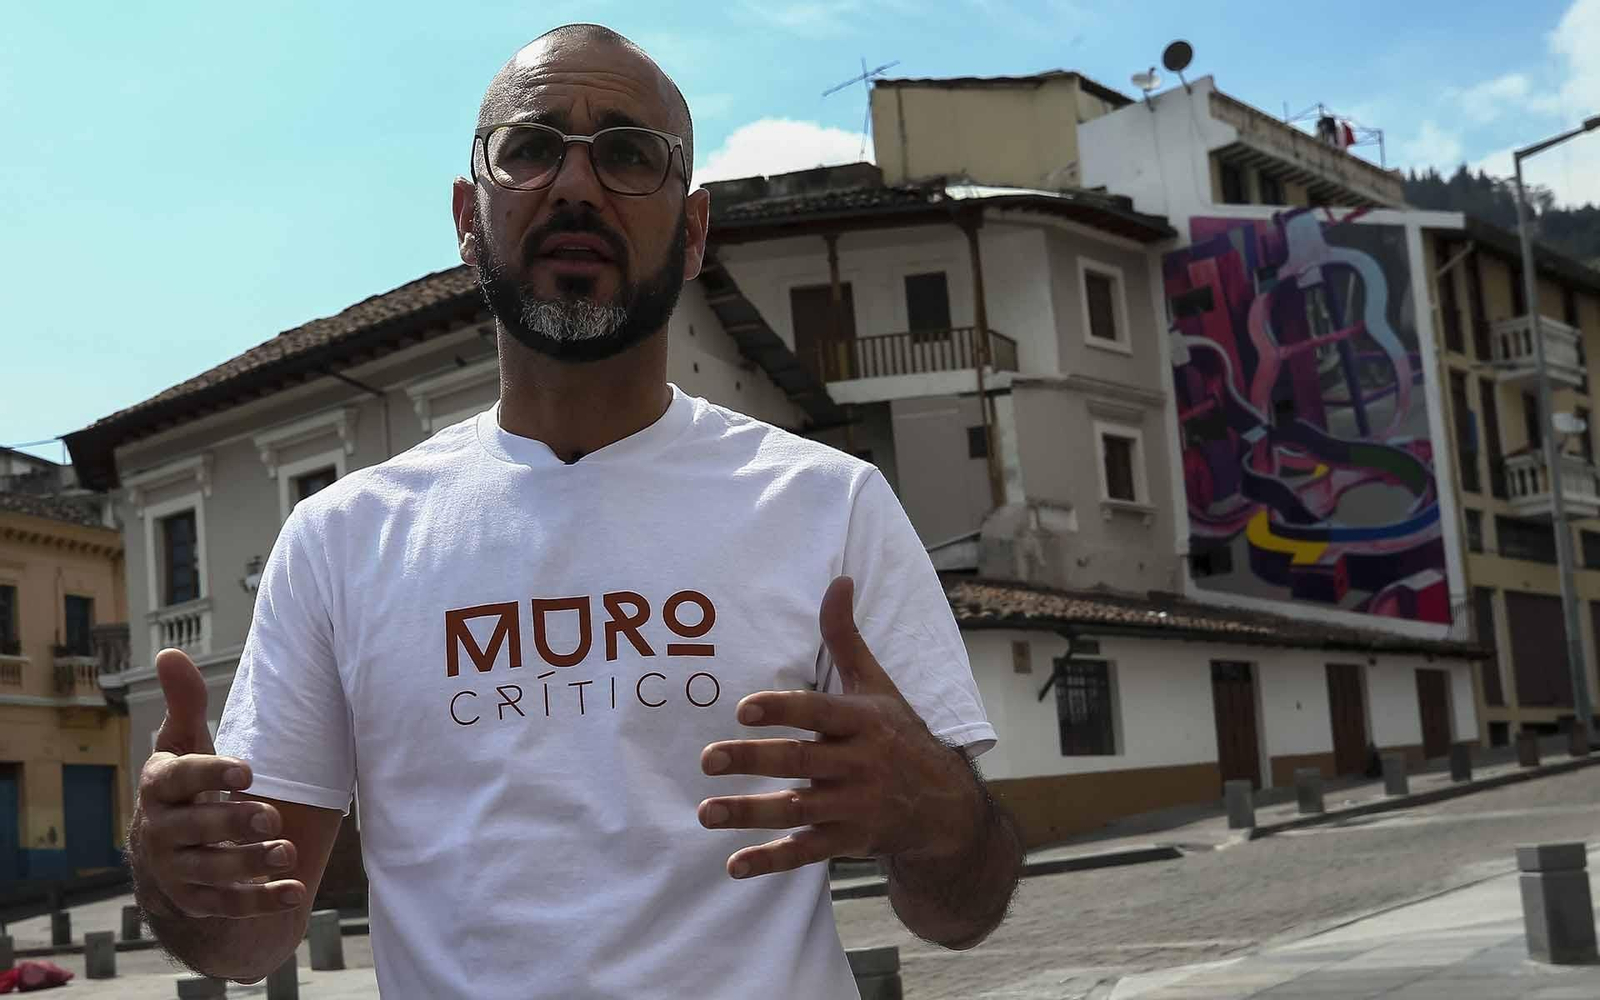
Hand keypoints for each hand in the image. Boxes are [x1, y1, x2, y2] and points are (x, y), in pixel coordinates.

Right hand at [128, 648, 303, 917]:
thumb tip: (169, 654)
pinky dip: (262, 902)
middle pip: (196, 828)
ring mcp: (176, 871)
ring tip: (286, 851)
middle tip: (272, 816)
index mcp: (158, 788)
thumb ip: (184, 705)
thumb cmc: (185, 786)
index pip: (179, 779)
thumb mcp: (183, 745)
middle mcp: (161, 831)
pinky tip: (295, 892)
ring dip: (251, 863)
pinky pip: (228, 906)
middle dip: (234, 823)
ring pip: (212, 871)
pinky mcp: (197, 902)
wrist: (168, 855)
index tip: (249, 771)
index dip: (211, 775)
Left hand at [698, 576, 978, 878]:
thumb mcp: (879, 686)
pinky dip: (771, 861)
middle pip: (803, 762)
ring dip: (750, 812)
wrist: (945, 809)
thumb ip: (847, 638)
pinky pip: (806, 853)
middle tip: (708, 759)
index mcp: (865, 722)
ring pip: (798, 810)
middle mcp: (861, 764)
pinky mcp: (849, 841)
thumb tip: (838, 580)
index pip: (820, 712)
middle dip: (754, 760)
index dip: (784, 710)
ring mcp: (855, 806)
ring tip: (705, 813)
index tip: (744, 708)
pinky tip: (735, 865)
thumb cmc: (900, 736)